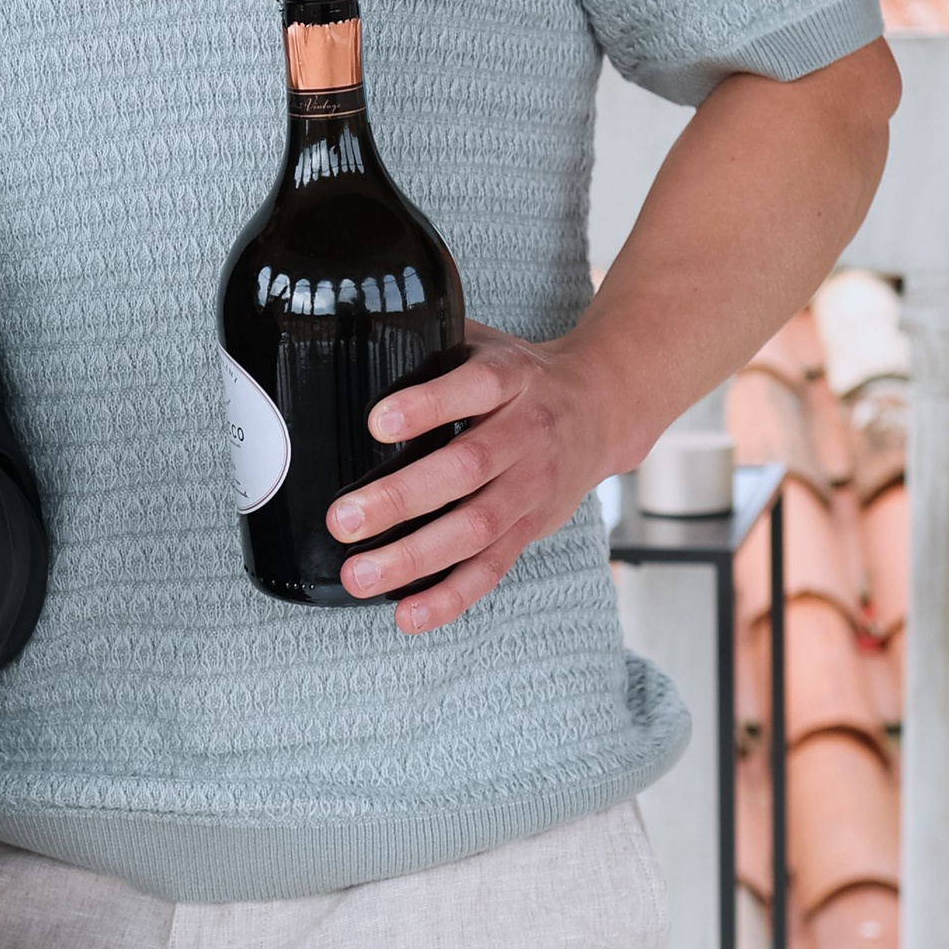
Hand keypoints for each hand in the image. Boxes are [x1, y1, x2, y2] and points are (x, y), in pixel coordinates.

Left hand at [327, 321, 622, 635]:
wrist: (604, 406)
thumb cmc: (522, 376)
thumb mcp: (486, 343)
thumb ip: (429, 342)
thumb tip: (349, 334)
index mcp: (509, 380)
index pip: (472, 387)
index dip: (426, 406)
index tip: (377, 422)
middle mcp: (524, 434)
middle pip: (466, 468)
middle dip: (401, 499)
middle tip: (344, 519)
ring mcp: (531, 487)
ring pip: (476, 527)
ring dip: (415, 557)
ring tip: (360, 574)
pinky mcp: (531, 527)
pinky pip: (492, 568)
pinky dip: (450, 597)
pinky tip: (407, 614)